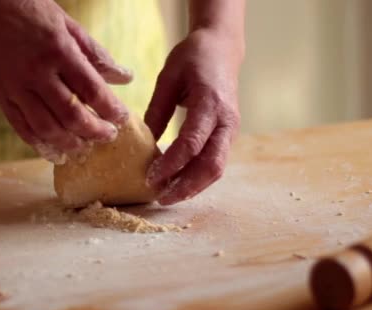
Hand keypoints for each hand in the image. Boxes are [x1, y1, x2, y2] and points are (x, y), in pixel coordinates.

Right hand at [0, 0, 132, 162]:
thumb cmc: (33, 14)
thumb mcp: (70, 26)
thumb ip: (97, 55)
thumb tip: (125, 78)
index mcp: (59, 51)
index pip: (91, 90)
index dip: (111, 109)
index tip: (123, 118)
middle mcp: (37, 72)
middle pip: (71, 115)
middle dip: (94, 132)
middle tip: (109, 136)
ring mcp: (16, 87)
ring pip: (46, 128)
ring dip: (70, 144)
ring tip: (85, 147)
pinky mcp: (2, 97)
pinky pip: (22, 129)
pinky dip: (41, 145)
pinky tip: (56, 152)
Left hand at [145, 30, 241, 204]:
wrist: (222, 49)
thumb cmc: (193, 58)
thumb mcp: (168, 79)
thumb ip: (156, 111)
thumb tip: (140, 145)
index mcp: (211, 103)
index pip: (192, 143)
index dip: (171, 164)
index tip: (150, 177)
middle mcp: (226, 121)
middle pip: (212, 165)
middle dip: (186, 186)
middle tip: (160, 198)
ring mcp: (230, 130)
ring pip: (217, 169)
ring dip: (193, 187)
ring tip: (167, 196)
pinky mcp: (227, 136)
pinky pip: (215, 162)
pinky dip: (198, 177)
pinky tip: (178, 183)